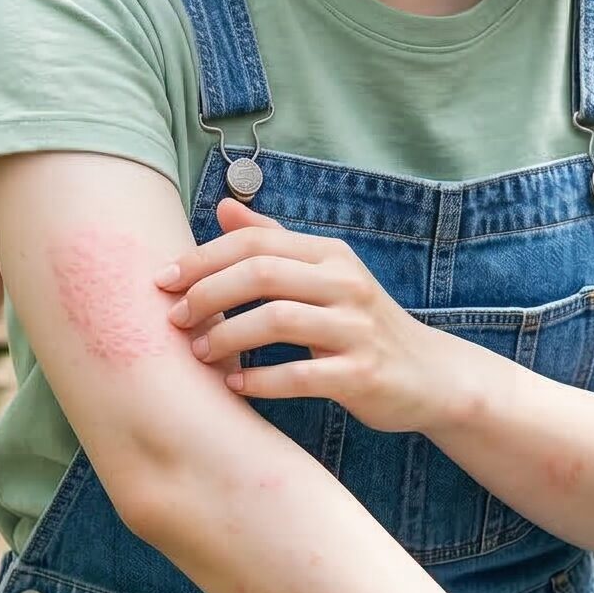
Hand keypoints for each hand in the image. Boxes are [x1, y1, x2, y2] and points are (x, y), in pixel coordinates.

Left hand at [154, 197, 440, 432]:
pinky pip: (300, 376)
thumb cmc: (361, 323)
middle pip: (262, 273)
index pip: (257, 241)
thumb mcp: (325, 275)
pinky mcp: (361, 374)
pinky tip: (235, 385)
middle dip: (208, 293)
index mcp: (330, 255)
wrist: (430, 375)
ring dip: (228, 336)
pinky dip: (260, 381)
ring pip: (278, 320)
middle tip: (177, 319)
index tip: (163, 280)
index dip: (203, 258)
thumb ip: (276, 242)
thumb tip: (224, 207)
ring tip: (200, 353)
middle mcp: (345, 283)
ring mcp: (356, 329)